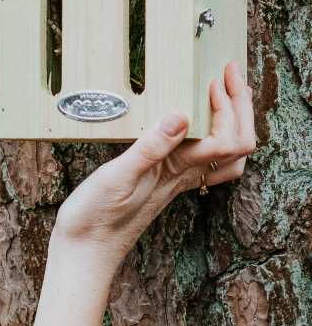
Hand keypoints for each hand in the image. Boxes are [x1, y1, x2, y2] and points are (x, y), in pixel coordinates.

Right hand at [52, 61, 255, 268]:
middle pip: (236, 146)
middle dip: (240, 107)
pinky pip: (202, 161)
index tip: (211, 79)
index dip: (226, 106)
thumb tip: (181, 116)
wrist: (85, 251)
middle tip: (229, 73)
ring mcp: (175, 182)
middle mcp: (182, 177)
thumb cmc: (96, 219)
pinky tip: (195, 125)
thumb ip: (149, 148)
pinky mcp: (162, 183)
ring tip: (226, 94)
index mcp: (175, 172)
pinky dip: (212, 137)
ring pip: (226, 157)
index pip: (224, 139)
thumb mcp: (116, 177)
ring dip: (234, 122)